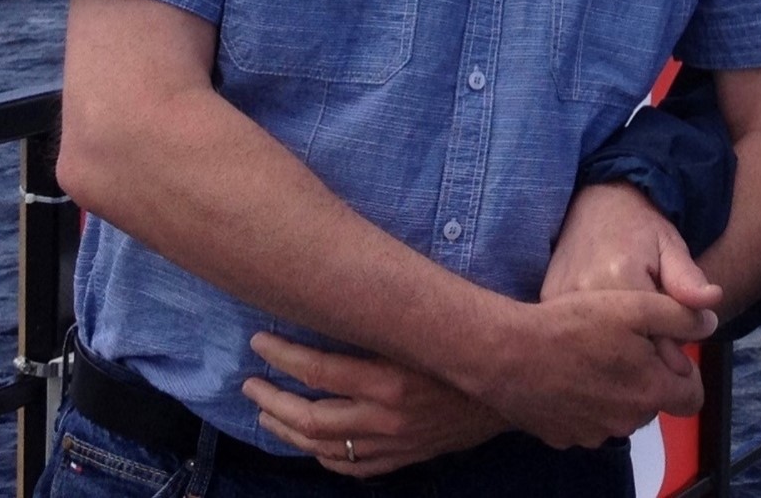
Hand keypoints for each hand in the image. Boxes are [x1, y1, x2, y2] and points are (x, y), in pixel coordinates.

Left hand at [242, 331, 504, 477]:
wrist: (511, 387)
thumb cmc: (466, 344)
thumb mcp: (426, 326)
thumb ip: (385, 319)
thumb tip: (339, 295)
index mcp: (392, 378)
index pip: (319, 371)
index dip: (283, 357)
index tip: (260, 342)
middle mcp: (387, 416)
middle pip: (310, 416)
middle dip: (272, 400)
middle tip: (249, 384)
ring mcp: (392, 443)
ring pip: (322, 445)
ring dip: (286, 428)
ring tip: (265, 411)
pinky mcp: (401, 458)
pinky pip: (349, 465)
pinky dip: (321, 455)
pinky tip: (307, 442)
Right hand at [484, 286, 716, 448]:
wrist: (506, 354)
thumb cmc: (572, 324)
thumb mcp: (634, 304)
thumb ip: (680, 312)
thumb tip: (711, 318)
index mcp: (650, 392)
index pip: (691, 397)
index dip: (684, 369)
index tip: (665, 346)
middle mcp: (626, 422)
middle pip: (653, 400)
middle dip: (646, 374)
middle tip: (621, 339)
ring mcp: (592, 433)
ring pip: (619, 409)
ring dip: (615, 386)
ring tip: (591, 350)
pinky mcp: (562, 435)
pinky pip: (587, 417)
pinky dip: (585, 397)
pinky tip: (568, 368)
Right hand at [544, 181, 721, 372]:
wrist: (593, 203)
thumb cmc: (638, 224)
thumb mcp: (669, 245)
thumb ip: (688, 279)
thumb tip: (713, 303)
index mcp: (620, 279)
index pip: (661, 340)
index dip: (674, 341)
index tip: (675, 327)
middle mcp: (586, 295)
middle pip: (631, 352)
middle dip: (649, 348)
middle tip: (648, 317)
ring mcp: (560, 301)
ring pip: (604, 349)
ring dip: (621, 347)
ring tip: (626, 316)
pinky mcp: (545, 304)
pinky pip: (580, 337)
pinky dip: (596, 339)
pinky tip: (602, 320)